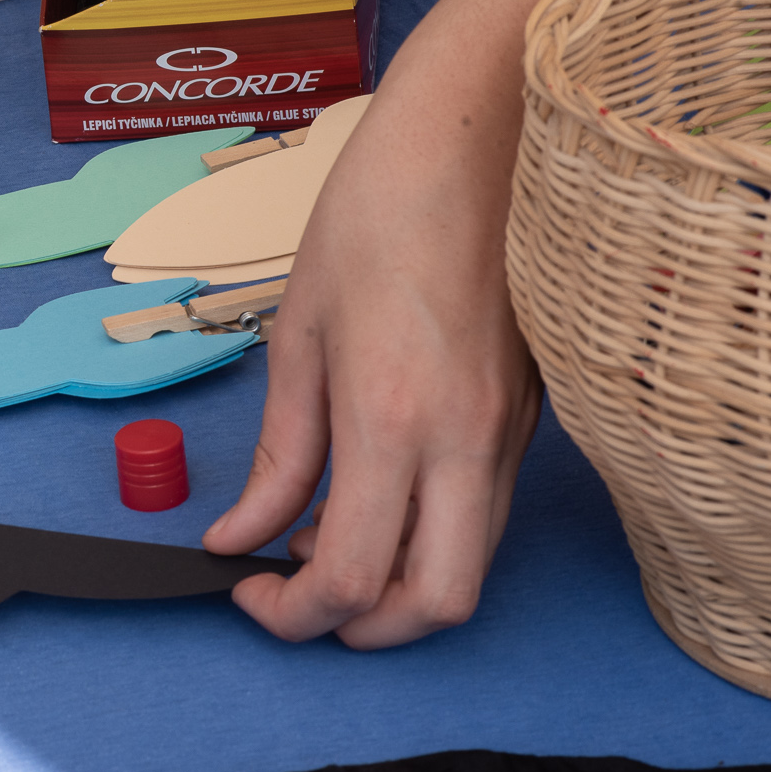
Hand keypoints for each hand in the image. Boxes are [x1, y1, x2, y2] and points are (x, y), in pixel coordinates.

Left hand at [202, 81, 542, 647]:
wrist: (469, 142)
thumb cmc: (375, 215)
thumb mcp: (297, 334)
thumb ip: (278, 452)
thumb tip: (241, 534)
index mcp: (391, 417)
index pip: (350, 576)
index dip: (289, 612)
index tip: (243, 588)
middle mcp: (464, 440)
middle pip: (432, 604)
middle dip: (359, 629)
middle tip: (290, 595)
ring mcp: (509, 433)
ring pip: (469, 568)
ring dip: (395, 585)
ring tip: (318, 536)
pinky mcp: (529, 420)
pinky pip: (483, 516)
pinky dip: (428, 537)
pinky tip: (369, 494)